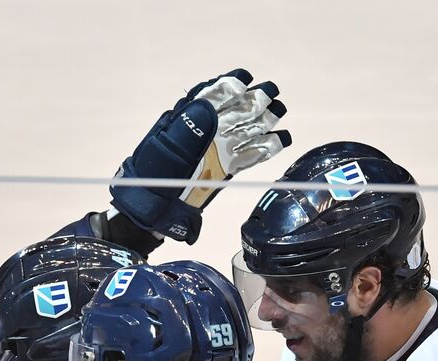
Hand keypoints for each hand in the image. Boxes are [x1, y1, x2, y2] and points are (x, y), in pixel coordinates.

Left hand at [110, 68, 289, 243]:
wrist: (156, 204)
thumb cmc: (158, 172)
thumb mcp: (167, 145)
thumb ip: (189, 126)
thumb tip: (210, 109)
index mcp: (193, 120)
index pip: (214, 96)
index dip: (229, 86)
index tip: (244, 79)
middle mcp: (209, 132)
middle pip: (236, 111)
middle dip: (254, 99)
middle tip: (272, 92)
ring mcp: (219, 150)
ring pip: (247, 130)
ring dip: (265, 120)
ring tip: (279, 111)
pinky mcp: (227, 168)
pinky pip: (250, 156)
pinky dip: (266, 148)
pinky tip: (281, 139)